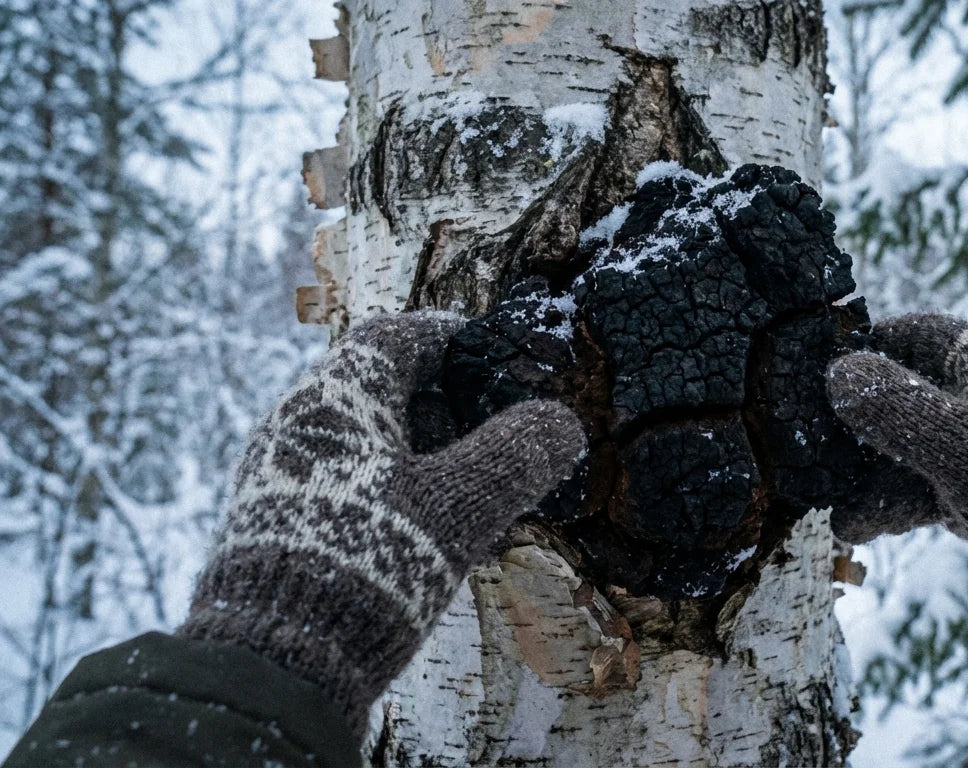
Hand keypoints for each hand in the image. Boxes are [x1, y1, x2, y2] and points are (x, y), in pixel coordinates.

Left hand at [179, 311, 584, 732]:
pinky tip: (425, 538)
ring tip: (469, 497)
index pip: (391, 336)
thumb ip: (516, 457)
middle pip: (377, 389)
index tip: (486, 354)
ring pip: (362, 442)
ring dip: (418, 456)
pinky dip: (391, 492)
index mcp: (338, 396)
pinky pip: (343, 483)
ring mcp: (278, 473)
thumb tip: (561, 422)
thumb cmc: (370, 558)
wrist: (275, 656)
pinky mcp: (272, 522)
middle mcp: (298, 421)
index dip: (444, 337)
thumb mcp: (461, 505)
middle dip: (440, 407)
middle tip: (492, 436)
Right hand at [826, 313, 967, 670]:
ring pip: (914, 449)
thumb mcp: (963, 447)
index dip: (874, 344)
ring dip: (868, 471)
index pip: (925, 335)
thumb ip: (899, 410)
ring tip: (822, 498)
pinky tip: (855, 527)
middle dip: (860, 420)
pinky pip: (928, 489)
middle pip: (911, 394)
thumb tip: (839, 372)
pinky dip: (892, 503)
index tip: (823, 365)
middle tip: (808, 441)